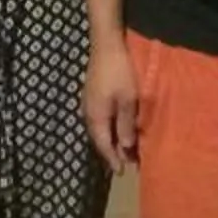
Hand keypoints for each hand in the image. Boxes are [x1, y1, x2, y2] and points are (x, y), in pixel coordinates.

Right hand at [82, 39, 138, 169]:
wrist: (106, 45)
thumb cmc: (120, 72)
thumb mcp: (128, 100)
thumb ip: (126, 125)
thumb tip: (126, 147)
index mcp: (96, 118)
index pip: (104, 146)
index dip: (113, 160)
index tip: (122, 173)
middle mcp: (89, 113)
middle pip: (100, 139)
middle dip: (113, 153)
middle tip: (128, 164)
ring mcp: (89, 104)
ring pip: (100, 130)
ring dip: (113, 140)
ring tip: (126, 150)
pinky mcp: (93, 95)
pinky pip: (101, 120)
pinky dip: (110, 128)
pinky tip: (119, 128)